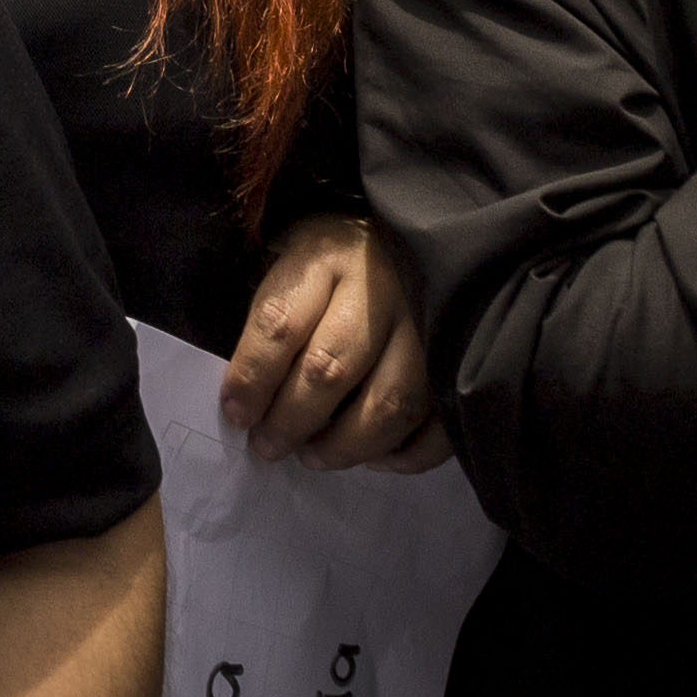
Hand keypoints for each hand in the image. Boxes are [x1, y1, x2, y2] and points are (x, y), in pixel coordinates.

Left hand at [221, 211, 449, 470]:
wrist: (401, 238)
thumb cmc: (331, 264)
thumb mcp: (290, 268)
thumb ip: (270, 331)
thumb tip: (244, 406)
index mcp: (324, 258)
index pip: (280, 324)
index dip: (252, 378)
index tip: (235, 415)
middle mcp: (380, 288)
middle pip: (331, 368)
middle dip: (292, 420)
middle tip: (268, 447)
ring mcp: (428, 323)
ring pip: (390, 402)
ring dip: (346, 444)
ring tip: (313, 457)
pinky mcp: (461, 356)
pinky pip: (440, 421)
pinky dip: (408, 453)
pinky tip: (375, 458)